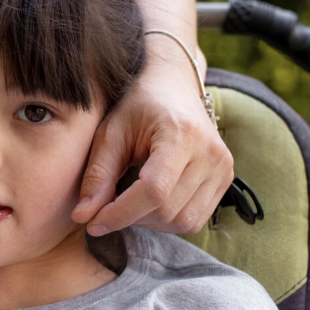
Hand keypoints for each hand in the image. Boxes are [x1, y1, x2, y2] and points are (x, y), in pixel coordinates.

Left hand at [72, 44, 233, 235]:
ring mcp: (223, 167)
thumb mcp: (110, 133)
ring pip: (183, 221)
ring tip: (129, 202)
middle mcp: (211, 152)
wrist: (171, 86)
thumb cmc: (137, 106)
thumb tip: (83, 217)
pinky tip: (150, 203)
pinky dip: (168, 220)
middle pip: (167, 210)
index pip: (154, 191)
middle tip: (106, 207)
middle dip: (130, 217)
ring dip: (149, 222)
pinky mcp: (225, 179)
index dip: (120, 213)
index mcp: (183, 134)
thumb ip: (97, 175)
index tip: (92, 223)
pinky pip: (196, 220)